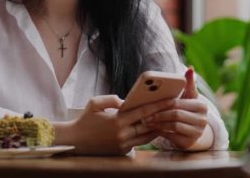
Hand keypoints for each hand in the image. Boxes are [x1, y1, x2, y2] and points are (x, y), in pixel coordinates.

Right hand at [54, 94, 174, 154]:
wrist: (75, 140)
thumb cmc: (85, 119)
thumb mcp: (94, 103)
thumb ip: (111, 98)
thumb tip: (126, 101)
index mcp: (117, 121)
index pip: (143, 112)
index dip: (158, 105)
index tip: (170, 100)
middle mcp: (122, 134)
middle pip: (149, 125)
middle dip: (162, 116)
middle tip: (174, 109)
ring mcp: (123, 144)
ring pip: (147, 136)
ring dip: (158, 128)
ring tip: (168, 119)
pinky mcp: (122, 151)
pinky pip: (139, 142)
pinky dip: (147, 135)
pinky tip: (154, 128)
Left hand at [144, 67, 213, 150]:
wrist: (193, 131)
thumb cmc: (187, 110)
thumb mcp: (189, 98)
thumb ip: (189, 83)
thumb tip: (190, 68)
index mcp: (202, 106)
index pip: (179, 103)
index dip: (164, 104)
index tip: (151, 104)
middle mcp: (202, 120)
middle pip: (176, 115)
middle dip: (159, 114)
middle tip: (145, 115)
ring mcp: (197, 133)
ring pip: (174, 126)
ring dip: (158, 123)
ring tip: (147, 121)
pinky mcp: (189, 143)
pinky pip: (172, 136)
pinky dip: (161, 132)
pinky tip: (153, 128)